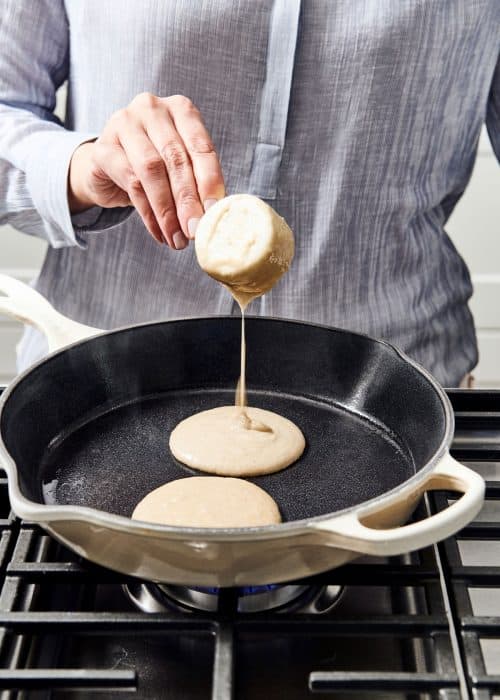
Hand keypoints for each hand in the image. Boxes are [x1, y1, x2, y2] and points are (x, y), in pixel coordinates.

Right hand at [68, 93, 224, 248]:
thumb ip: (197, 183)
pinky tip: (158, 232)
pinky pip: (130, 182)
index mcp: (181, 109)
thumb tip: (213, 215)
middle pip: (175, 158)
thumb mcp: (180, 169)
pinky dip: (148, 213)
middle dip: (188, 200)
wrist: (107, 167)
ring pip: (151, 170)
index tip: (214, 212)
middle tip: (194, 230)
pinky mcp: (102, 147)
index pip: (200, 146)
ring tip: (177, 238)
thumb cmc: (154, 167)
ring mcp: (123, 123)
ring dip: (166, 210)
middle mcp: (152, 109)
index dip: (209, 181)